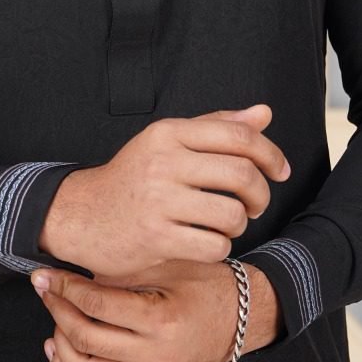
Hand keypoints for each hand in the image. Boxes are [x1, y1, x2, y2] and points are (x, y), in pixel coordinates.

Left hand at [29, 258, 250, 361]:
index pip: (97, 305)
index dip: (64, 288)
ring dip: (60, 346)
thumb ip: (124, 271)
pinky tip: (59, 350)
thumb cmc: (208, 285)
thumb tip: (75, 274)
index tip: (46, 275)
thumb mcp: (170, 266)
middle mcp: (155, 357)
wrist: (241, 319)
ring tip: (56, 319)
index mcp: (161, 321)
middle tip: (47, 290)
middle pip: (85, 340)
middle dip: (57, 311)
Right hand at [40, 102, 290, 280]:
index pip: (238, 135)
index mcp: (169, 133)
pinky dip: (219, 247)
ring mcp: (158, 201)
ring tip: (226, 223)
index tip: (280, 170)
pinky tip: (207, 242)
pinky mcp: (155, 238)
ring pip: (232, 214)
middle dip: (261, 194)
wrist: (81, 215)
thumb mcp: (168, 143)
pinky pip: (213, 245)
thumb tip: (264, 114)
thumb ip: (216, 126)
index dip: (270, 153)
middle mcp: (163, 162)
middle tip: (256, 204)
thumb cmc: (134, 178)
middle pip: (242, 174)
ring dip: (239, 224)